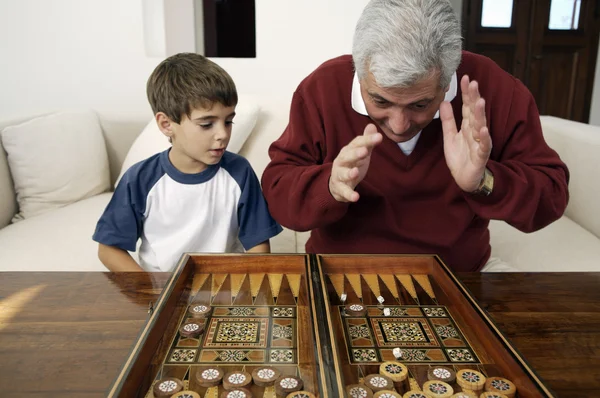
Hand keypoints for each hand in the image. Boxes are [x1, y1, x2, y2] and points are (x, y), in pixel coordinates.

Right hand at [329, 123, 382, 201]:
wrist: (335, 184)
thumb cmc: (351, 165)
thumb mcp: (360, 152)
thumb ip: (366, 141)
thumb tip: (372, 126)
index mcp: (348, 151)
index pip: (357, 143)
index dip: (367, 140)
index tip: (379, 137)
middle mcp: (341, 161)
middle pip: (347, 156)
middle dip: (355, 154)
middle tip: (364, 151)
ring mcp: (339, 175)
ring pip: (342, 174)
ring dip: (349, 173)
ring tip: (355, 172)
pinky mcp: (339, 188)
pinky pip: (344, 191)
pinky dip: (349, 194)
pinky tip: (356, 197)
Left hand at [440, 75, 492, 191]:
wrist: (464, 177)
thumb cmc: (459, 156)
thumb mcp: (449, 136)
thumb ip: (447, 120)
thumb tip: (444, 101)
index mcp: (468, 125)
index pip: (467, 106)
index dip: (466, 93)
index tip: (464, 78)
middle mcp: (475, 131)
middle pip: (475, 112)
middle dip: (474, 98)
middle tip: (473, 83)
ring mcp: (479, 142)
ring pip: (480, 126)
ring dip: (480, 114)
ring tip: (479, 101)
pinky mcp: (481, 155)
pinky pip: (483, 146)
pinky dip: (483, 138)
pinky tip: (482, 130)